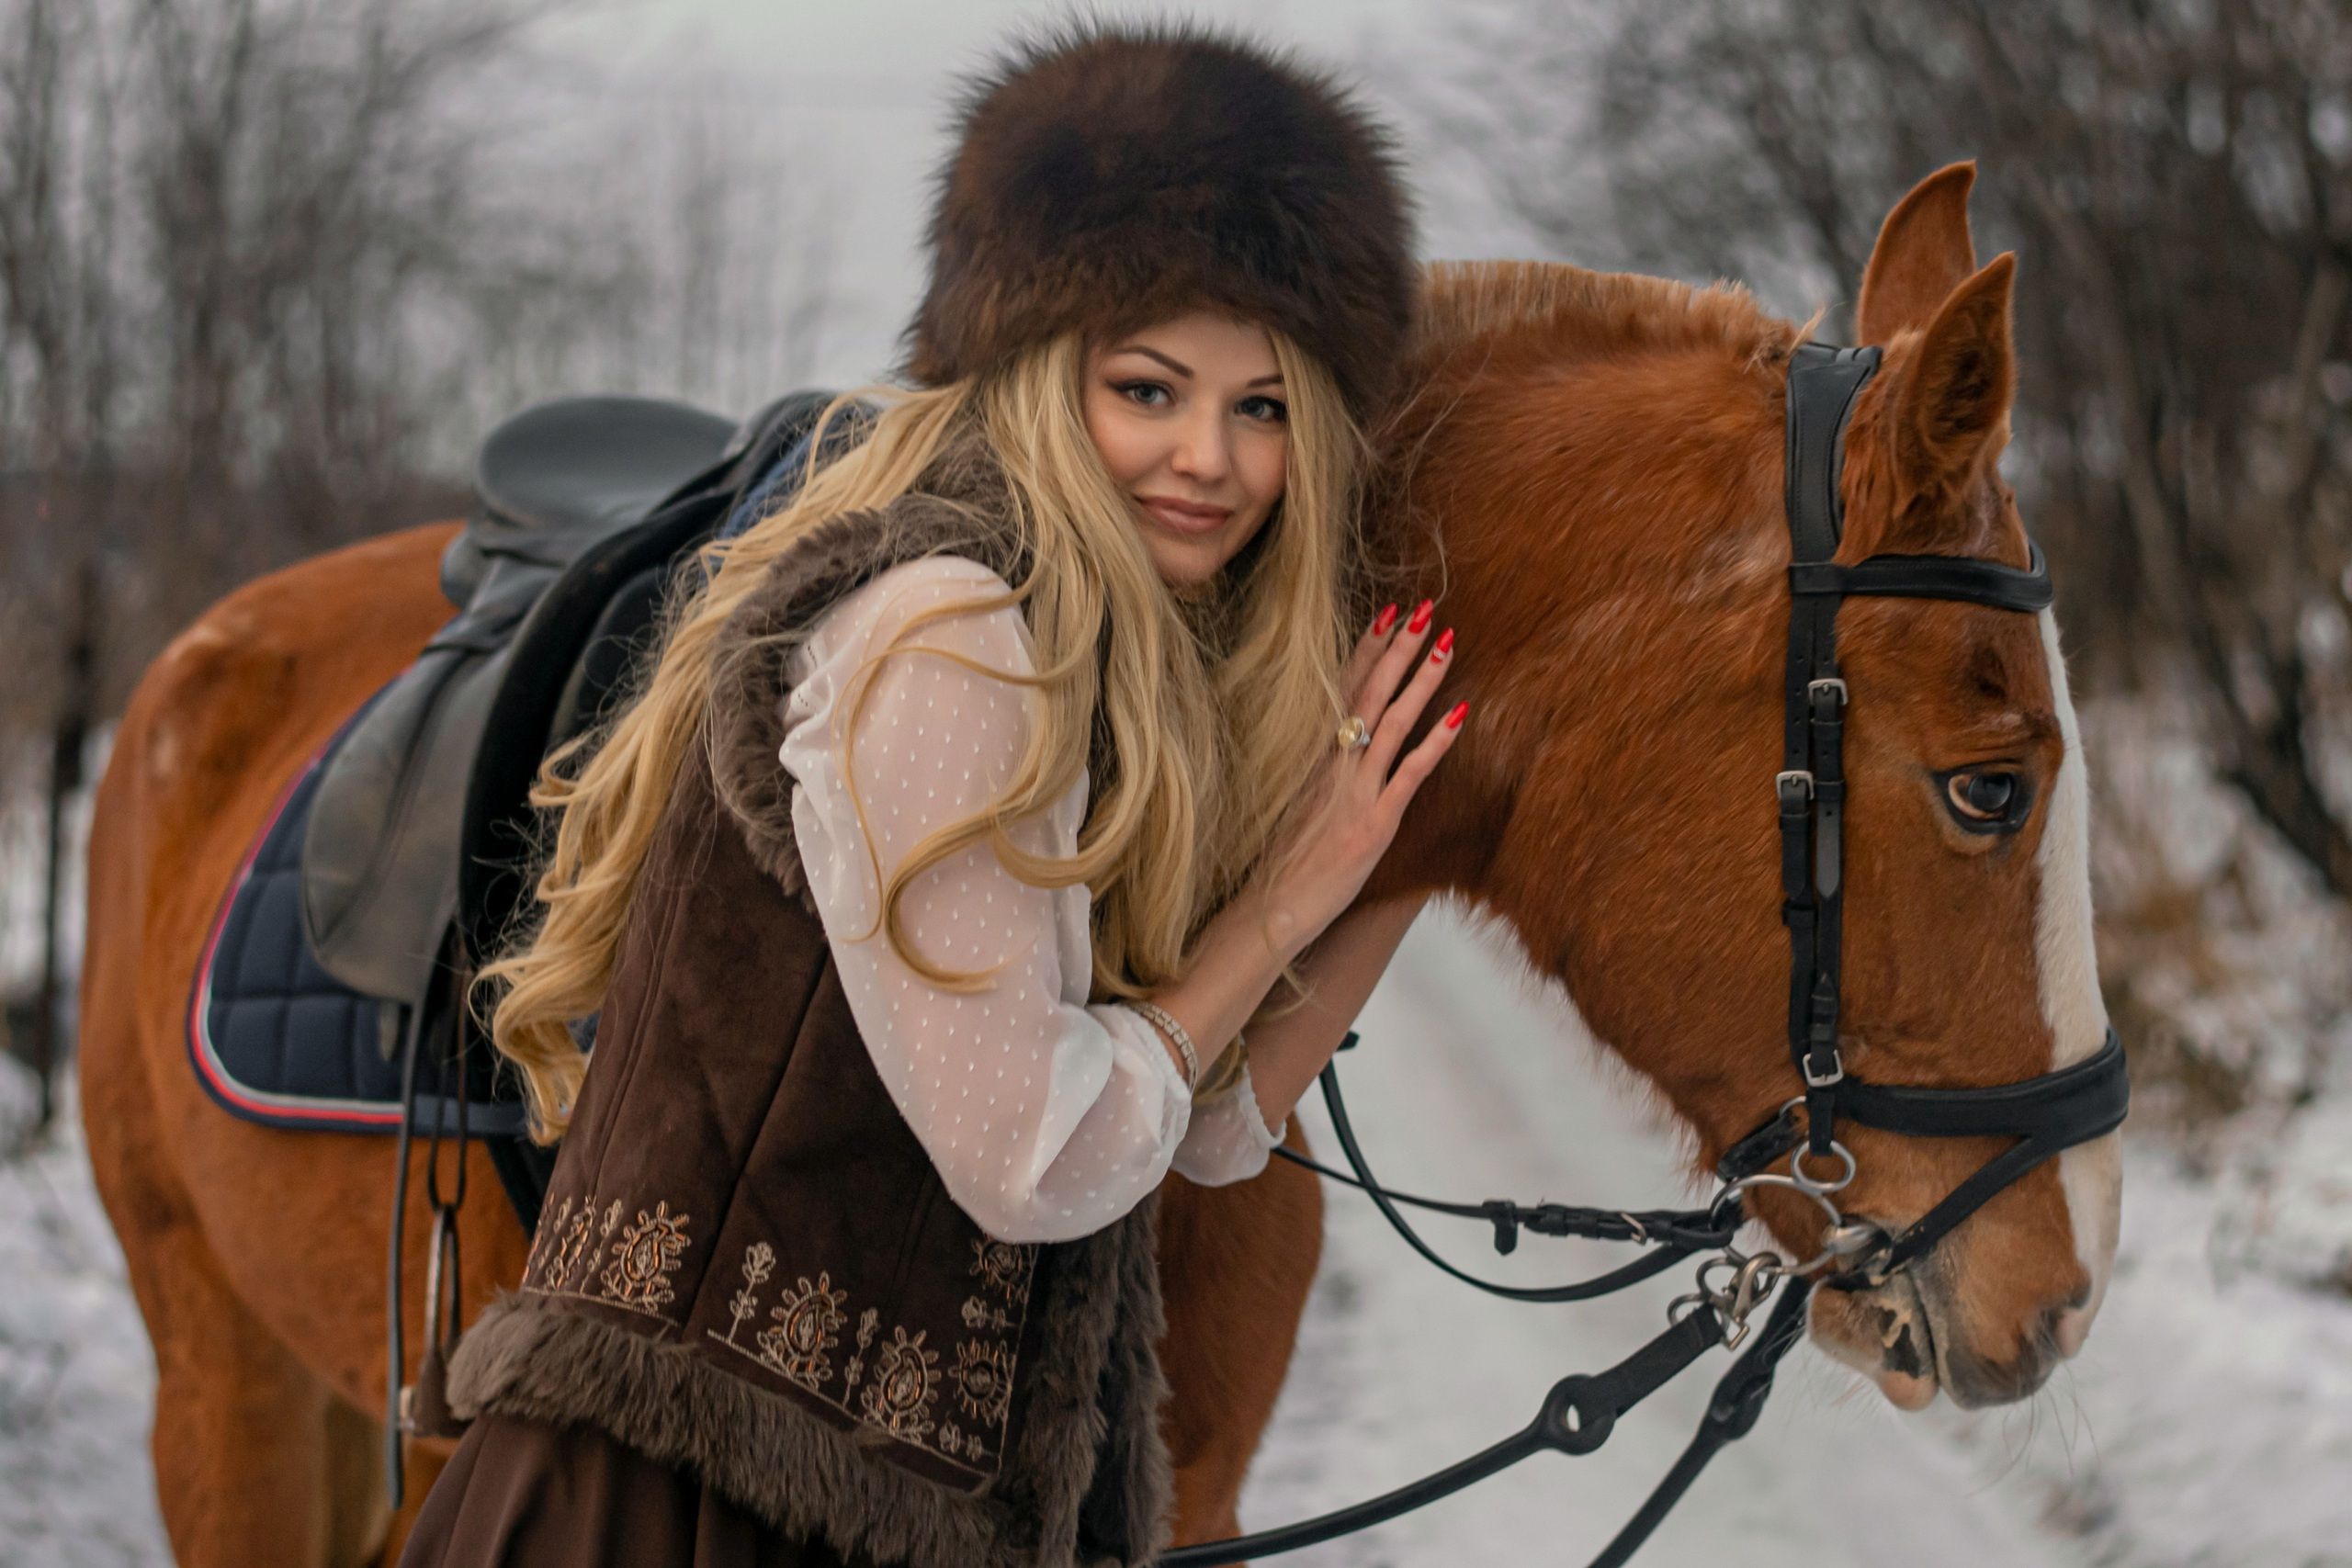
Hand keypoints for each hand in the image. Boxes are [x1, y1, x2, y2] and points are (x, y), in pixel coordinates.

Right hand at [1249, 598, 1465, 959]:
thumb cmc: (1283, 861)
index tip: (1387, 612)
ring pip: (1392, 721)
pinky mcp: (1374, 822)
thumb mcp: (1297, 803)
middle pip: (1368, 692)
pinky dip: (1436, 742)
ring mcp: (1354, 791)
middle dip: (1397, 647)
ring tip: (1446, 641)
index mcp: (1313, 756)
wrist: (1271, 907)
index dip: (1366, 648)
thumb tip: (1340, 744)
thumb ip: (1321, 772)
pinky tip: (1460, 714)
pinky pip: (1410, 773)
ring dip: (1421, 679)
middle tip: (1425, 606)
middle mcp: (1332, 765)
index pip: (1341, 688)